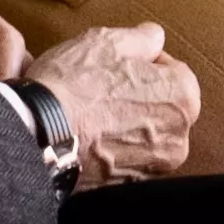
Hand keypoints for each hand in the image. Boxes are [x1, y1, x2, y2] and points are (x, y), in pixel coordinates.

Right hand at [25, 21, 199, 183]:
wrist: (40, 136)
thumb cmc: (75, 87)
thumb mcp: (108, 41)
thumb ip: (143, 37)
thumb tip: (154, 38)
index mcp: (183, 96)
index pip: (173, 70)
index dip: (144, 62)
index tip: (121, 64)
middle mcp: (177, 137)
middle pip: (161, 105)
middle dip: (138, 95)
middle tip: (104, 87)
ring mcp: (154, 166)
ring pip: (144, 134)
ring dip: (126, 123)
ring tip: (94, 112)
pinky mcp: (128, 185)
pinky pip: (126, 158)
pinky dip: (113, 148)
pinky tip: (90, 135)